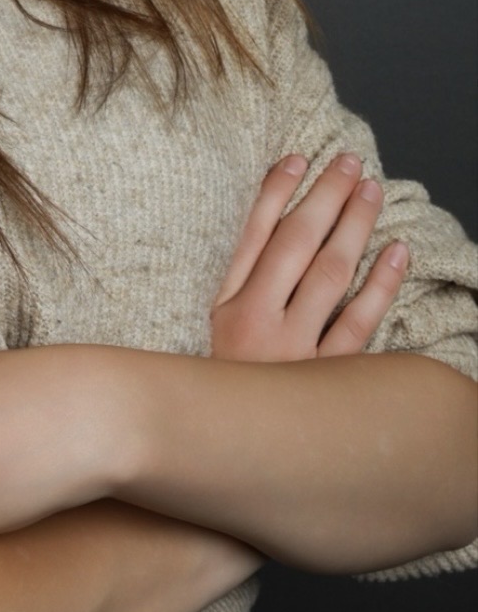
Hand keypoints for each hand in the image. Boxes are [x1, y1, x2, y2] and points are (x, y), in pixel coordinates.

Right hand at [211, 152, 408, 362]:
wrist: (226, 454)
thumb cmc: (225, 383)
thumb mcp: (216, 328)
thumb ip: (242, 280)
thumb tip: (273, 222)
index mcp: (226, 306)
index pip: (255, 234)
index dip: (277, 191)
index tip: (299, 157)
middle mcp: (257, 323)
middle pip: (296, 244)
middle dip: (324, 196)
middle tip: (350, 162)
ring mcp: (294, 351)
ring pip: (331, 275)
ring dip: (353, 227)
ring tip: (371, 191)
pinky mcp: (326, 380)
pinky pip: (359, 324)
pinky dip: (380, 285)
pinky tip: (396, 252)